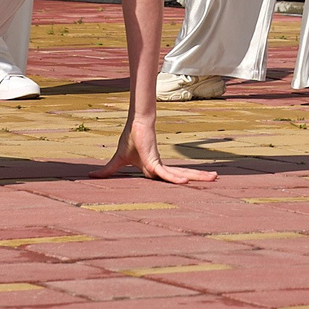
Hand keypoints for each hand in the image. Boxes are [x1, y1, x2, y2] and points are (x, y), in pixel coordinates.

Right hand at [94, 113, 215, 185]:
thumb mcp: (119, 160)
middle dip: (200, 178)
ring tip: (216, 178)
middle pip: (183, 176)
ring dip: (198, 177)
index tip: (197, 184)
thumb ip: (108, 170)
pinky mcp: (154, 162)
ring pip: (181, 175)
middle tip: (217, 178)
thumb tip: (91, 175)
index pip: (172, 178)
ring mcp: (160, 165)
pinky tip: (185, 182)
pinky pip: (166, 175)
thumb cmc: (130, 139)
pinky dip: (174, 179)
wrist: (134, 124)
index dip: (183, 181)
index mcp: (156, 168)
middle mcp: (161, 168)